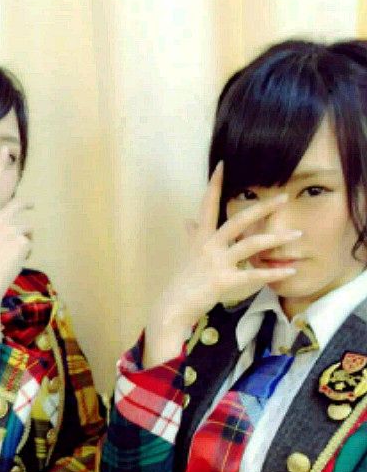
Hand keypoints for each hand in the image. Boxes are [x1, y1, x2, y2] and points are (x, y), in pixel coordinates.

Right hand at [0, 148, 32, 338]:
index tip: (5, 150)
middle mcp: (0, 220)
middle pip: (19, 202)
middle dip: (25, 202)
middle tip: (29, 203)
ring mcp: (13, 231)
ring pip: (28, 225)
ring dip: (25, 234)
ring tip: (13, 250)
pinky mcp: (23, 243)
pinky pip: (30, 242)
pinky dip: (26, 250)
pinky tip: (15, 261)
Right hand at [144, 162, 300, 364]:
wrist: (174, 307)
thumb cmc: (183, 281)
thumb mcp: (187, 255)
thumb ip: (191, 235)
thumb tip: (188, 220)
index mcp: (201, 237)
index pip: (208, 205)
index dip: (214, 184)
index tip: (223, 164)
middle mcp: (209, 246)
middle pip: (238, 220)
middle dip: (262, 207)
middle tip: (283, 197)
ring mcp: (216, 263)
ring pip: (250, 244)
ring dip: (276, 238)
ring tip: (296, 234)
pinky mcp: (223, 281)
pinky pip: (253, 274)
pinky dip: (273, 273)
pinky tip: (289, 270)